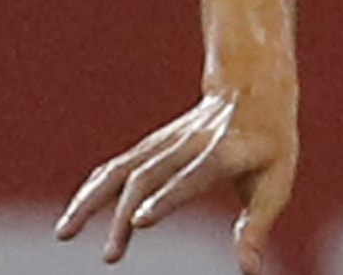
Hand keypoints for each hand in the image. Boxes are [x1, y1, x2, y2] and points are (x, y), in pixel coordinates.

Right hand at [55, 87, 297, 271]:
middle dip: (123, 212)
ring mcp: (167, 140)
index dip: (168, 196)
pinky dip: (92, 189)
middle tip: (111, 256)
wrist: (254, 87)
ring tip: (65, 234)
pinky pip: (117, 165)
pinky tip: (74, 215)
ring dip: (92, 199)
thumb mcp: (277, 182)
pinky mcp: (152, 144)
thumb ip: (256, 226)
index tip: (140, 221)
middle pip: (149, 174)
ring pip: (123, 166)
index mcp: (228, 150)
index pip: (195, 173)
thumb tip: (248, 271)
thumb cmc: (270, 144)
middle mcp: (192, 142)